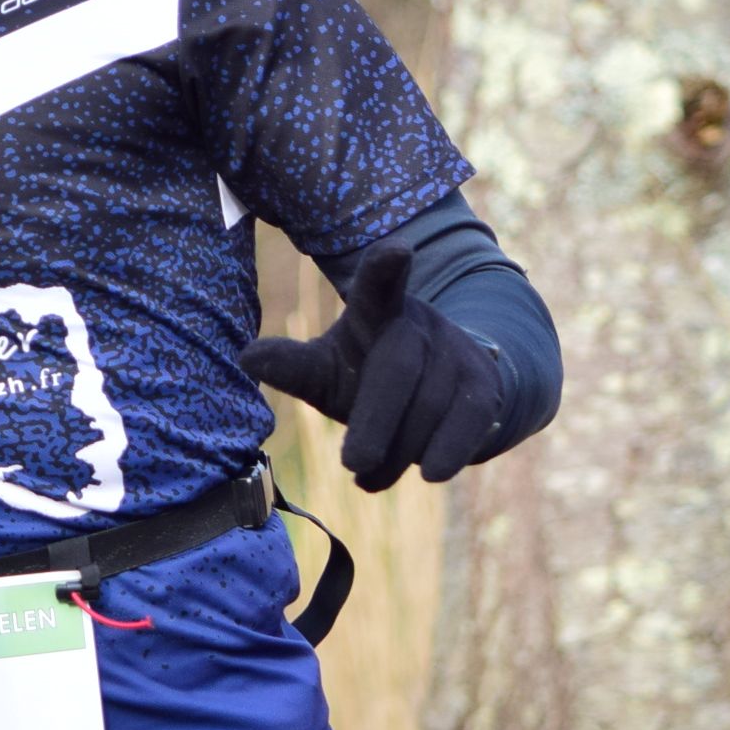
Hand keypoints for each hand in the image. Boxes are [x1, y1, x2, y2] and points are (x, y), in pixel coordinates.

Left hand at [239, 240, 504, 490]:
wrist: (440, 394)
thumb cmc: (367, 378)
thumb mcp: (327, 370)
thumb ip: (293, 366)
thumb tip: (246, 357)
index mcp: (376, 311)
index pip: (379, 285)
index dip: (385, 268)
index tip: (398, 251)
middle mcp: (420, 325)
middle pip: (397, 368)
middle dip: (375, 418)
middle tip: (351, 462)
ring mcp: (455, 353)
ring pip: (430, 406)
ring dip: (399, 451)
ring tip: (370, 477)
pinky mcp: (483, 387)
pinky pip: (469, 420)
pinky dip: (449, 449)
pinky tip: (430, 472)